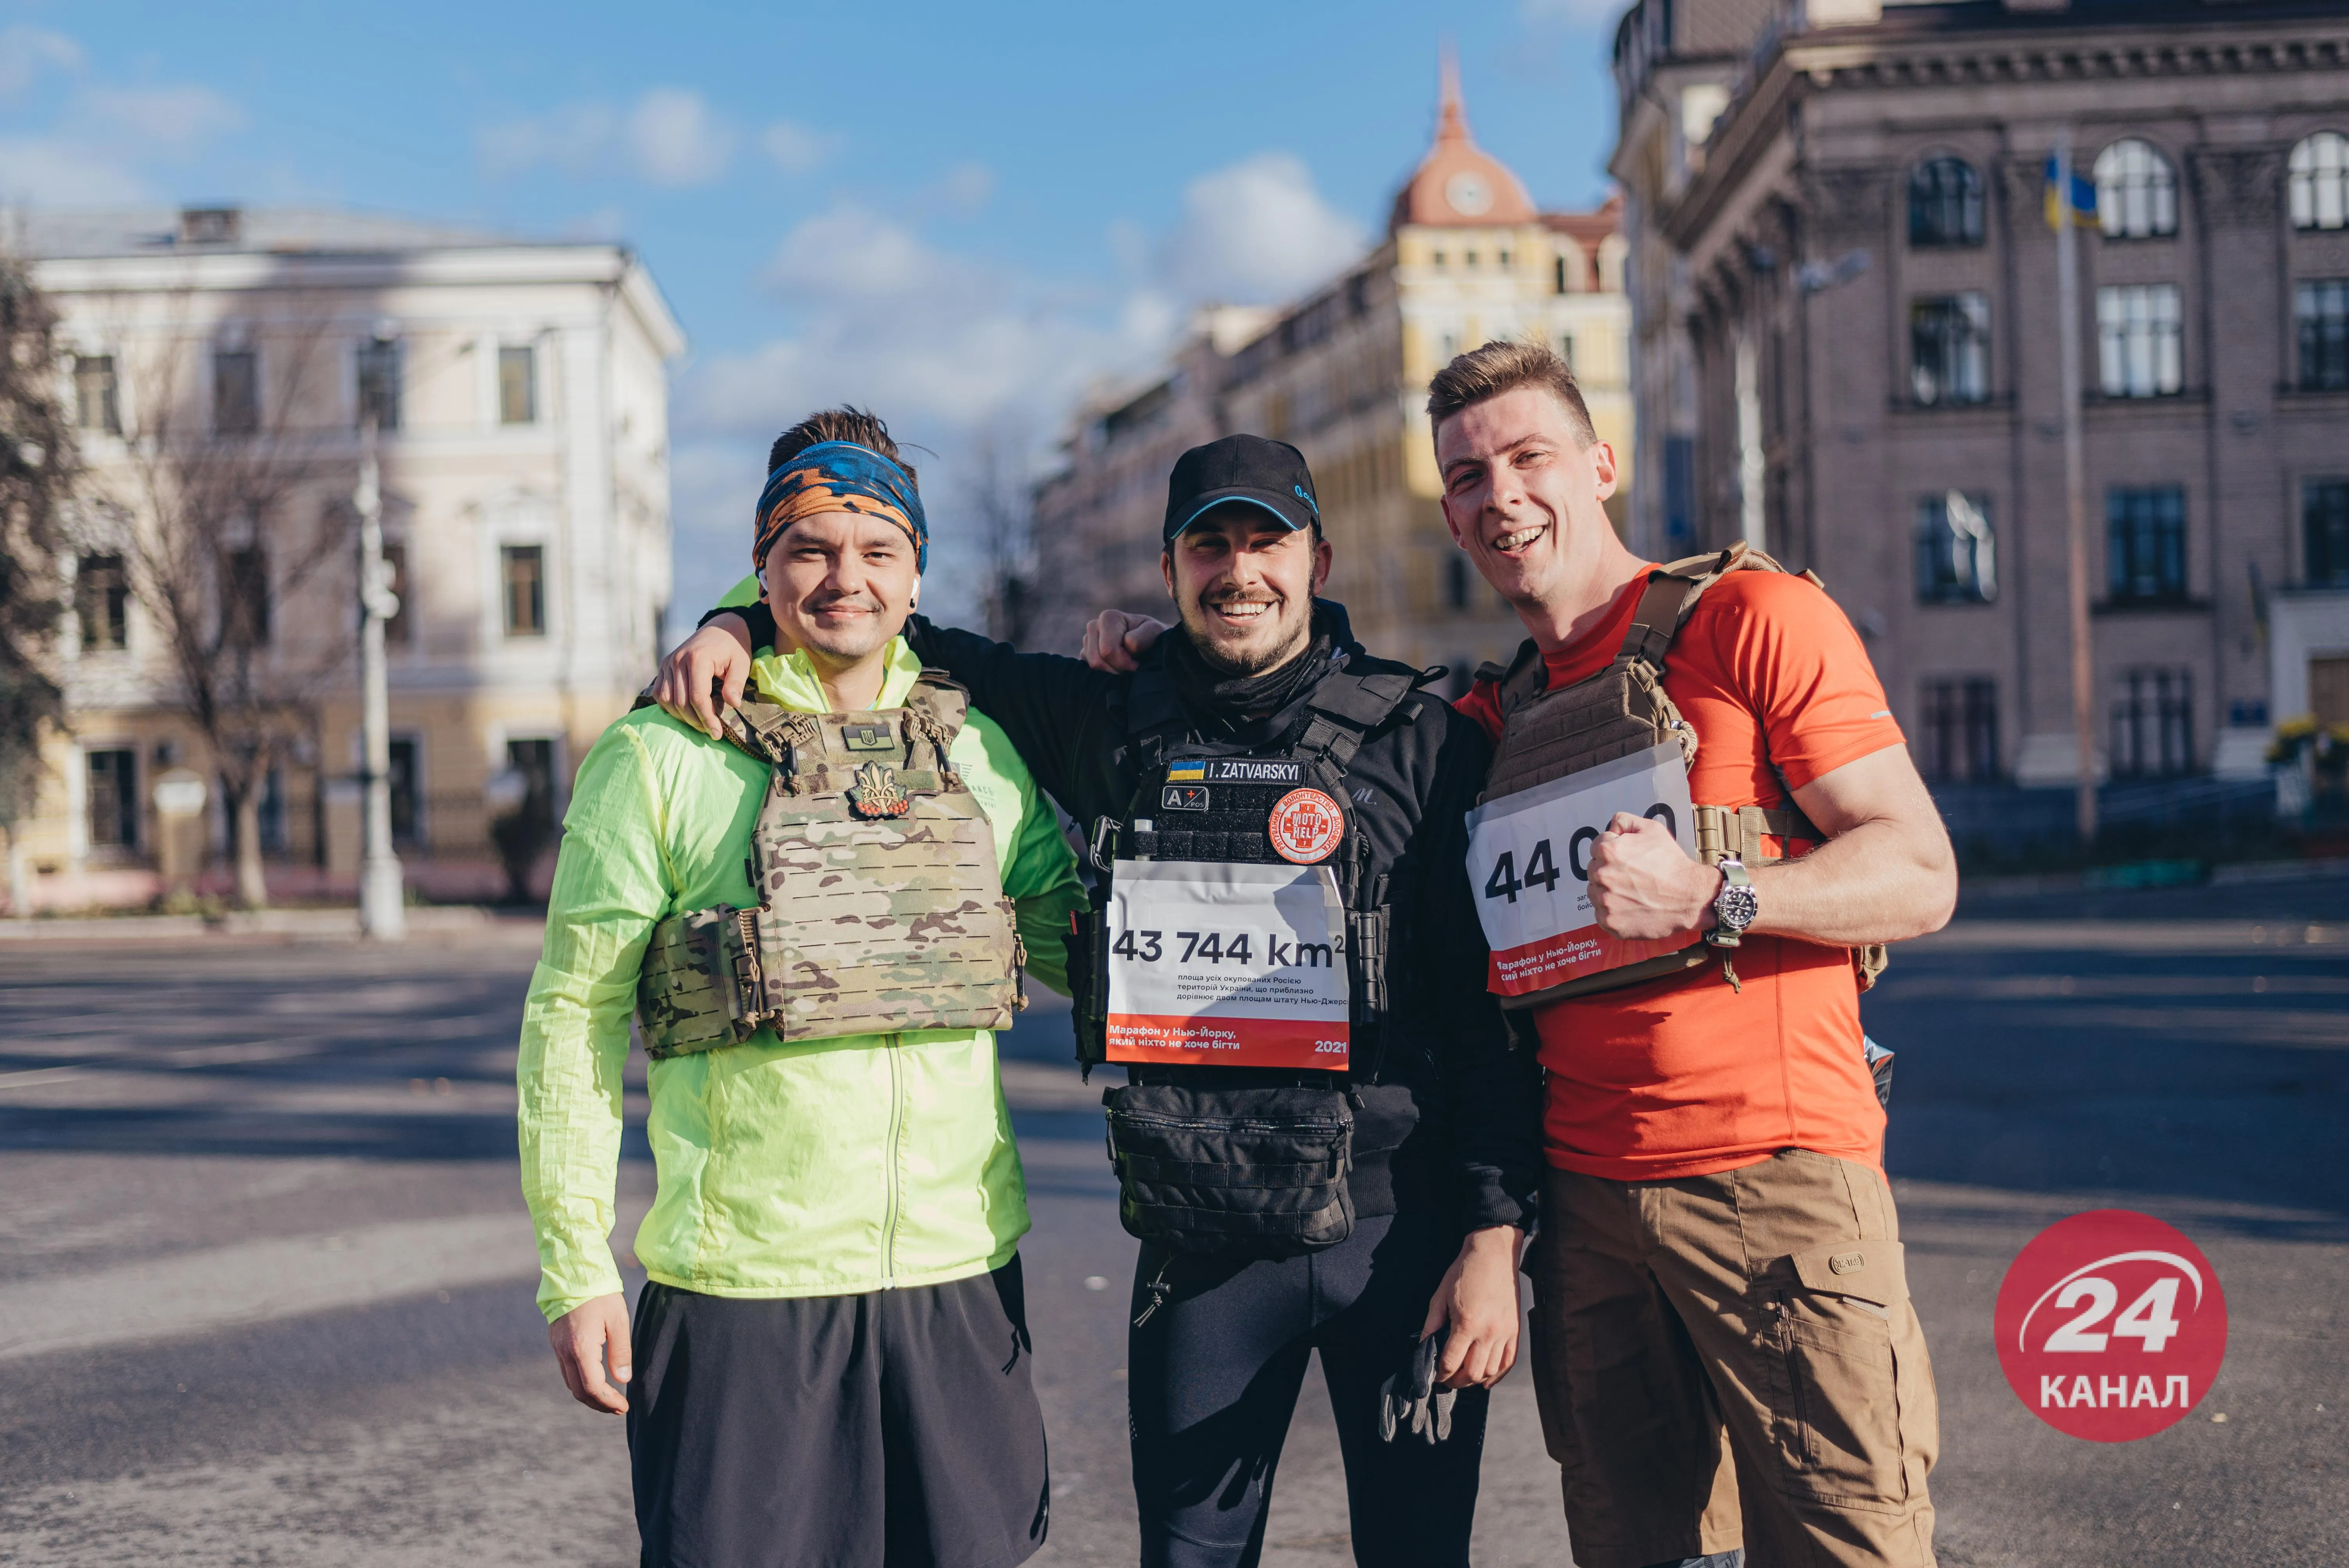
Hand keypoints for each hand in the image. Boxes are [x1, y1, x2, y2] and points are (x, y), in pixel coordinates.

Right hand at [548, 1293, 632, 1413]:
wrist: (574, 1272)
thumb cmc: (600, 1294)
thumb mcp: (618, 1320)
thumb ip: (621, 1351)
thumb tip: (623, 1380)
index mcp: (581, 1348)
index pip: (592, 1387)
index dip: (608, 1401)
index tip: (624, 1407)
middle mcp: (565, 1352)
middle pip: (579, 1391)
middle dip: (598, 1404)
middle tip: (618, 1408)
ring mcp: (557, 1348)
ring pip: (570, 1383)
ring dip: (589, 1395)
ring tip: (609, 1398)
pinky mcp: (556, 1342)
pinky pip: (566, 1371)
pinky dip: (580, 1382)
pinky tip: (595, 1380)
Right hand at [653, 616, 755, 738]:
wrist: (720, 629)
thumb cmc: (733, 648)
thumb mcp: (742, 663)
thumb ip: (736, 683)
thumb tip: (733, 704)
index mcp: (697, 659)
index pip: (697, 697)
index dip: (707, 718)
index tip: (717, 734)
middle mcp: (678, 660)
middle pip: (681, 702)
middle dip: (696, 721)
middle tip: (711, 731)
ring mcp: (668, 663)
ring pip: (667, 700)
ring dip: (682, 717)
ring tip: (700, 723)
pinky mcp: (664, 666)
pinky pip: (659, 693)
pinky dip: (669, 706)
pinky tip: (685, 712)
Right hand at [1081, 609, 1168, 672]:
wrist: (1149, 643)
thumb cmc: (1152, 636)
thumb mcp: (1154, 632)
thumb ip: (1142, 637)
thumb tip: (1128, 644)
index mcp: (1108, 618)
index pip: (1108, 651)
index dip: (1124, 663)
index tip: (1137, 664)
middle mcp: (1093, 626)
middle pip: (1097, 661)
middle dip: (1117, 669)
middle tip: (1132, 667)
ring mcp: (1087, 641)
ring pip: (1092, 667)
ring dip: (1112, 672)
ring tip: (1126, 666)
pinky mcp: (1085, 653)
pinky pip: (1089, 671)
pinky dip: (1105, 673)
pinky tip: (1117, 666)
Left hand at [1419, 1225, 1524, 1389]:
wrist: (1494, 1253)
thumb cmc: (1465, 1271)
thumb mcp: (1440, 1296)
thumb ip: (1431, 1325)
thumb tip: (1423, 1347)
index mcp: (1467, 1323)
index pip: (1450, 1362)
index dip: (1439, 1374)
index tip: (1434, 1375)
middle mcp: (1488, 1332)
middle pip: (1471, 1373)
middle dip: (1455, 1381)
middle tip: (1446, 1379)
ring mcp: (1505, 1333)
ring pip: (1489, 1371)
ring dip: (1474, 1380)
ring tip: (1462, 1377)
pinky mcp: (1515, 1330)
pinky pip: (1508, 1362)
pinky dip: (1496, 1375)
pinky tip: (1485, 1379)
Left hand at [1586, 812, 1719, 942]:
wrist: (1689, 897)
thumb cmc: (1672, 863)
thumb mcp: (1652, 829)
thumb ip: (1625, 821)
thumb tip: (1611, 828)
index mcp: (1608, 851)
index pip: (1596, 847)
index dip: (1613, 850)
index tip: (1627, 858)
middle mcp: (1602, 875)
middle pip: (1594, 870)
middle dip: (1609, 870)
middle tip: (1632, 875)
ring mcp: (1605, 901)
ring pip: (1595, 892)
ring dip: (1607, 891)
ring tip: (1632, 891)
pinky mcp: (1610, 922)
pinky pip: (1601, 914)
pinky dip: (1612, 911)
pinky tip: (1630, 906)